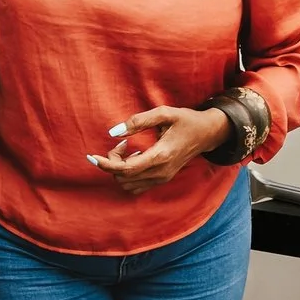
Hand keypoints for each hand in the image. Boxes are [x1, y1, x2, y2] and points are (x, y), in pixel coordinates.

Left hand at [89, 107, 232, 194]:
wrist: (207, 134)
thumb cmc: (186, 120)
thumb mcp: (164, 113)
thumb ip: (138, 121)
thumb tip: (113, 132)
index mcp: (160, 156)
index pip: (125, 169)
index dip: (105, 164)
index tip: (92, 156)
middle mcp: (161, 172)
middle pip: (123, 178)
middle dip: (113, 162)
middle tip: (121, 143)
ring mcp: (162, 178)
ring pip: (128, 185)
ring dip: (120, 169)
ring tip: (127, 150)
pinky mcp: (162, 179)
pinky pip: (137, 186)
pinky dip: (128, 174)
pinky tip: (134, 157)